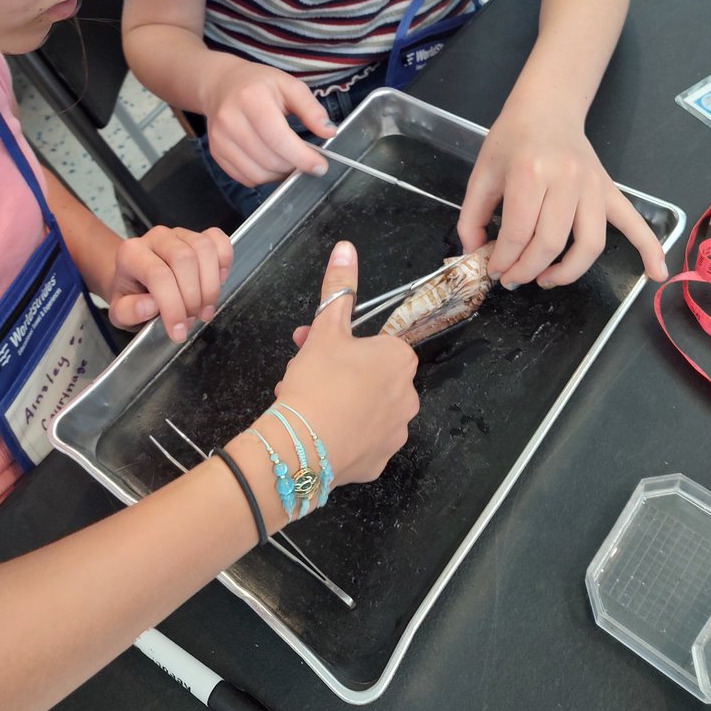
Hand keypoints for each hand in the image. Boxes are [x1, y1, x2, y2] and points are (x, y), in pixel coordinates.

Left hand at [106, 226, 232, 341]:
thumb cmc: (131, 296)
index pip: (158, 274)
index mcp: (131, 253)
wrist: (136, 280)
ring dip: (210, 285)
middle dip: (193, 296)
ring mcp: (180, 234)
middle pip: (184, 259)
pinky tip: (219, 281)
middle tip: (191, 320)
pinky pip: (218, 238)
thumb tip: (150, 305)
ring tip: (205, 310)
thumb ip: (129, 311)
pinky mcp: (198, 235)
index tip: (178, 331)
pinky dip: (224, 260)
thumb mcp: (120, 312)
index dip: (172, 306)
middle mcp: (156, 237)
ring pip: (204, 248)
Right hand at [201, 57, 335, 186]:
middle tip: (306, 161)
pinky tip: (271, 162)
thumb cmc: (258, 84)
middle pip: (269, 160)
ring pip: (257, 174)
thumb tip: (329, 131)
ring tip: (289, 161)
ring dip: (279, 174)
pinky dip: (263, 177)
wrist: (220, 84)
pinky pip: (245, 178)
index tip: (320, 166)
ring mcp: (220, 139)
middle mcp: (230, 120)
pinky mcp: (216, 152)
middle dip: (294, 166)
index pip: (279, 139)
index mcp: (251, 99)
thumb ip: (311, 108)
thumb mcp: (289, 85)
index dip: (303, 158)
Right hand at [272, 241, 419, 485]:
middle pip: (369, 376)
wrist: (302, 446)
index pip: (376, 344)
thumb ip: (339, 287)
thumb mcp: (325, 328)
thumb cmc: (319, 380)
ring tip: (302, 403)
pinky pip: (360, 440)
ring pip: (363, 408)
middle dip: (335, 371)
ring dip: (338, 401)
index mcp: (399, 360)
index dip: (342, 342)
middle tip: (302, 372)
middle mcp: (408, 397)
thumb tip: (346, 247)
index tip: (312, 343)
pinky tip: (316, 431)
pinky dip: (341, 433)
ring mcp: (395, 433)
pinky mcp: (378, 462)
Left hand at [457, 109, 667, 289]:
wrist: (546, 109)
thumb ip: (472, 216)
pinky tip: (655, 274)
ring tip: (546, 280)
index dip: (504, 260)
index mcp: (531, 173)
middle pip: (552, 243)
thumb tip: (474, 254)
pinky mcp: (610, 190)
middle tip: (513, 278)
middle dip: (528, 270)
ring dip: (568, 272)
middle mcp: (567, 180)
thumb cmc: (511, 140)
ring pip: (590, 244)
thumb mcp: (482, 174)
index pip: (520, 233)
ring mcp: (593, 186)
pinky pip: (634, 222)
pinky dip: (649, 248)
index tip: (494, 270)